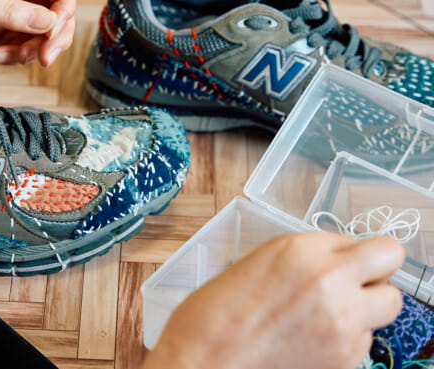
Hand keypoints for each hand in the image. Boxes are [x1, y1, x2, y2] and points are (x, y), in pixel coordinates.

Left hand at [0, 0, 75, 66]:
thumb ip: (10, 13)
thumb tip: (49, 23)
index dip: (66, 2)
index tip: (56, 28)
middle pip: (56, 7)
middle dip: (55, 34)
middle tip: (46, 57)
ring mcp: (6, 8)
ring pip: (41, 30)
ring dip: (33, 49)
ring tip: (9, 58)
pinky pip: (22, 43)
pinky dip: (17, 55)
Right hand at [142, 232, 404, 368]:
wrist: (205, 361)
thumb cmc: (214, 314)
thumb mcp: (259, 262)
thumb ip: (305, 257)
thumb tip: (337, 261)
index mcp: (301, 250)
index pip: (361, 239)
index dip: (350, 253)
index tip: (342, 262)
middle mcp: (330, 280)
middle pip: (390, 262)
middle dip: (374, 272)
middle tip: (352, 282)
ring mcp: (343, 322)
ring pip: (386, 306)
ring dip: (364, 307)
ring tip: (325, 315)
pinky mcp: (347, 359)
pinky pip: (366, 340)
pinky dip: (347, 339)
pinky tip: (310, 340)